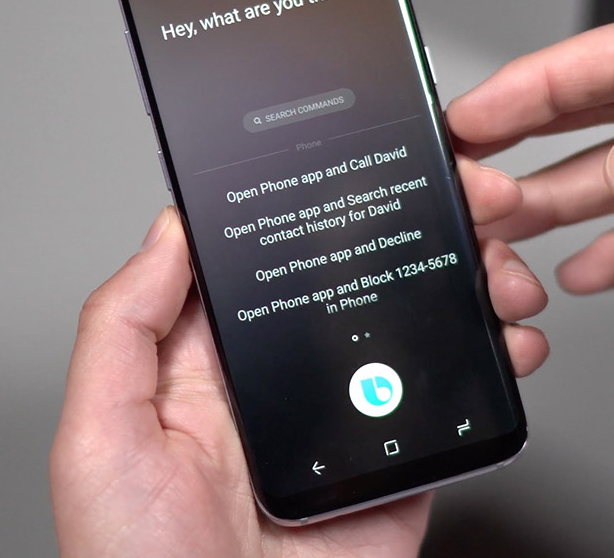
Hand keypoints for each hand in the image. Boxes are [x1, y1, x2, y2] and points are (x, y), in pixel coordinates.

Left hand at [49, 161, 547, 557]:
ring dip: (471, 280)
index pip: (281, 252)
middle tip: (469, 195)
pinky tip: (511, 339)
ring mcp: (354, 412)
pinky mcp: (402, 454)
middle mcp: (292, 374)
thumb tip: (168, 230)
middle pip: (367, 274)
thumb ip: (123, 327)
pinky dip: (497, 361)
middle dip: (427, 225)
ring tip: (499, 264)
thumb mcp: (102, 435)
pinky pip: (457, 396)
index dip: (328, 200)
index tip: (378, 159)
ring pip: (423, 323)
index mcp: (219, 356)